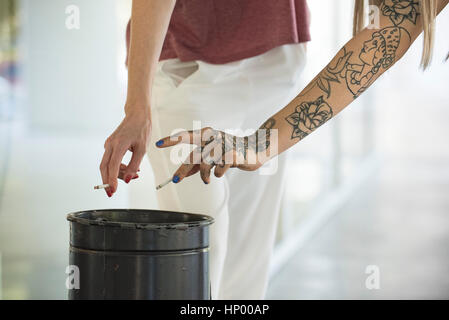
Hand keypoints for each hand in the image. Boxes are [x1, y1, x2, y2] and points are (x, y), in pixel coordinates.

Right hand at [100, 111, 150, 196]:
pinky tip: (130, 167)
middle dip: (107, 181)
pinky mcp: (110, 145)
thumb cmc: (141, 129)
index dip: (111, 180)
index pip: (112, 166)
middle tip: (112, 192)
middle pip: (104, 167)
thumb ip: (134, 165)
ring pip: (108, 165)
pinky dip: (118, 167)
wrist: (138, 115)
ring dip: (118, 173)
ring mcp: (109, 144)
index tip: (112, 191)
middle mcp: (110, 144)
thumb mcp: (142, 149)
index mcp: (119, 144)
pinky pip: (111, 160)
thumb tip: (128, 179)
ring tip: (135, 174)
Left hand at [155, 127, 272, 183]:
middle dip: (182, 171)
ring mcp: (222, 145)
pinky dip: (218, 174)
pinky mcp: (232, 154)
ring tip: (206, 180)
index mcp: (206, 135)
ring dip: (203, 175)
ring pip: (204, 164)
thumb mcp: (212, 155)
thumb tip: (183, 174)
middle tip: (175, 181)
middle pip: (193, 156)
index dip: (171, 140)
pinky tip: (222, 171)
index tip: (158, 144)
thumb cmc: (230, 151)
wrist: (254, 149)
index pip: (186, 136)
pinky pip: (218, 170)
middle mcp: (212, 137)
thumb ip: (198, 163)